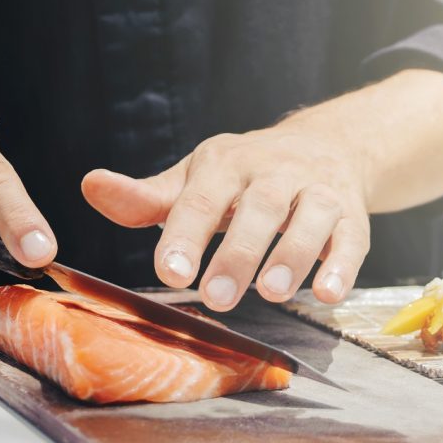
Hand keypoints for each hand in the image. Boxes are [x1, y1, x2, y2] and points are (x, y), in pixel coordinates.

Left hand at [83, 130, 368, 309]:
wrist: (327, 145)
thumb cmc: (247, 173)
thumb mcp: (196, 178)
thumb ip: (148, 196)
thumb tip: (91, 186)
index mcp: (227, 162)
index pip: (202, 198)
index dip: (186, 235)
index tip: (171, 272)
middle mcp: (274, 171)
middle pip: (258, 208)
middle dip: (238, 253)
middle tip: (216, 297)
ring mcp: (317, 190)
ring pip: (309, 219)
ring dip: (291, 256)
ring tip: (270, 294)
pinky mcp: (351, 214)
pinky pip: (351, 238)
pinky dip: (342, 266)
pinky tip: (326, 293)